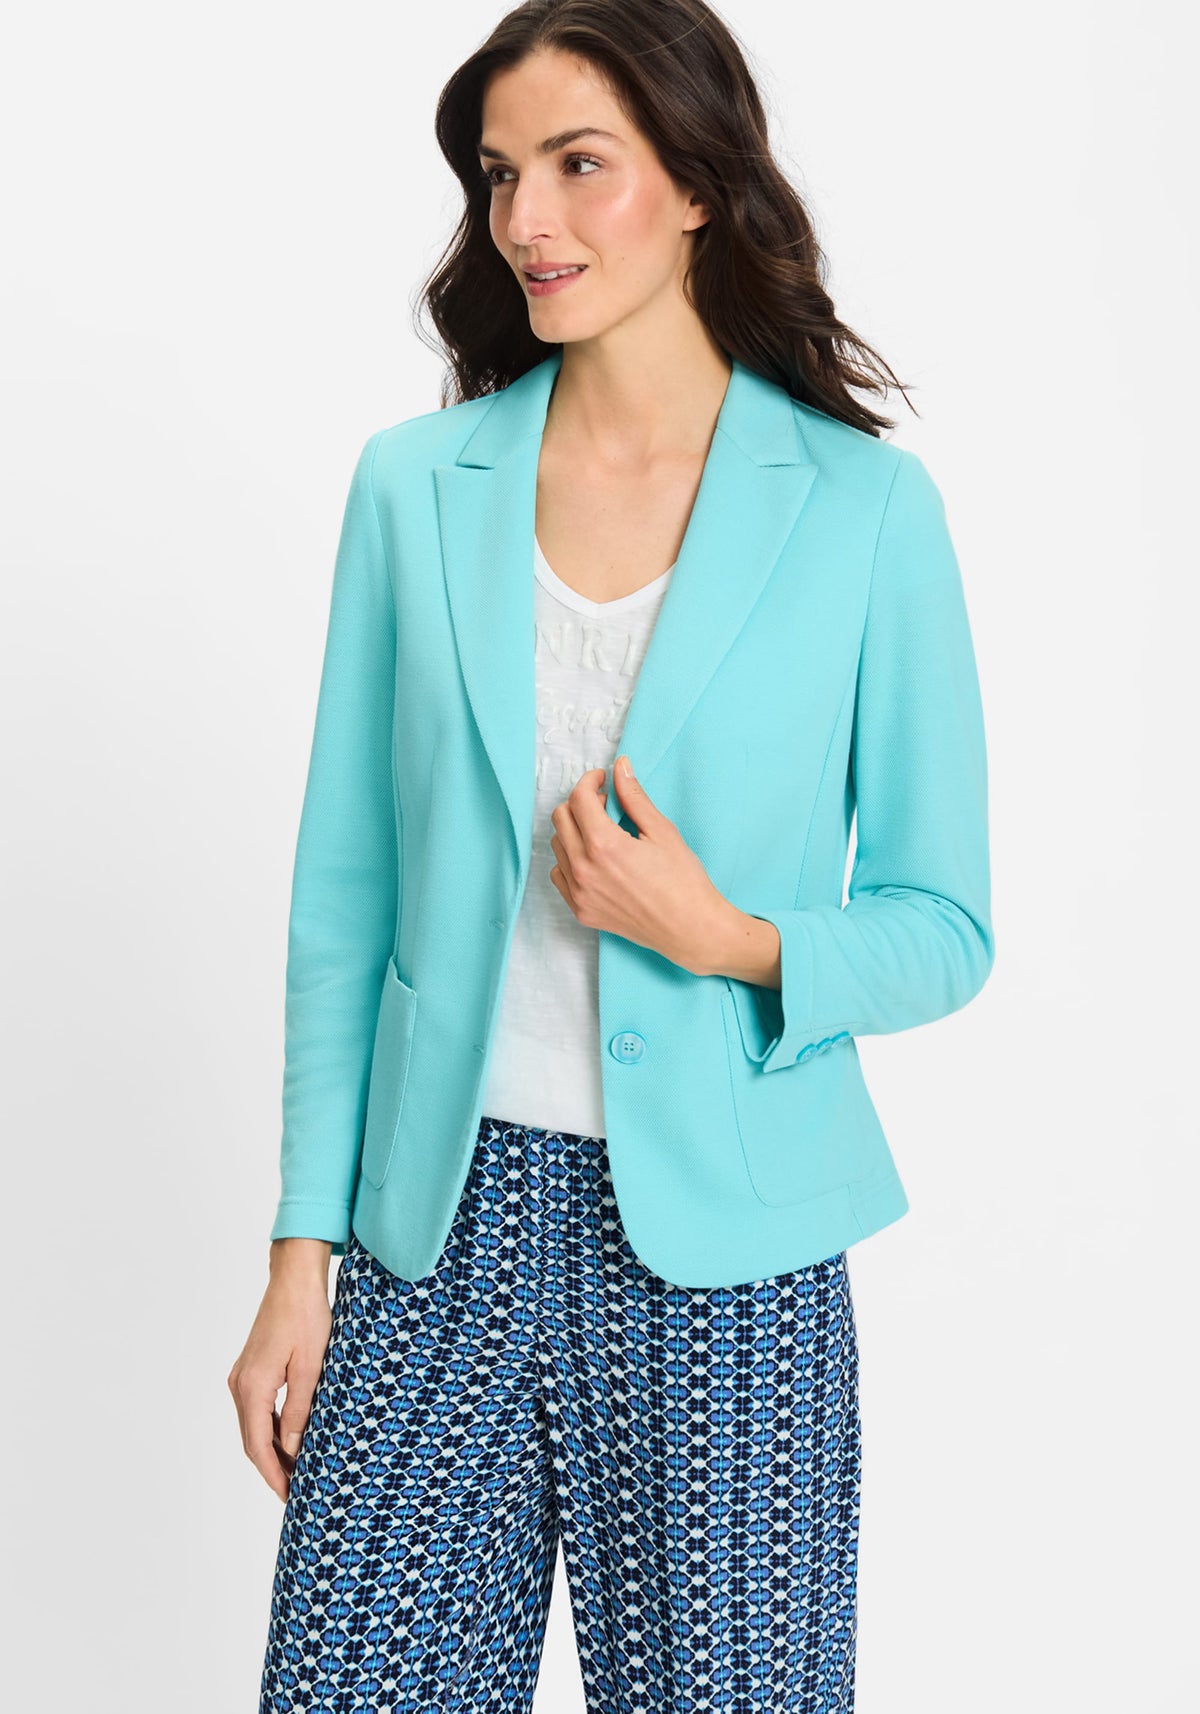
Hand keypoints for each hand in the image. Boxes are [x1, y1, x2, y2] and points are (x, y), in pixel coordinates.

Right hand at [227, 1241, 332, 1501]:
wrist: (294, 1279)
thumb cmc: (306, 1318)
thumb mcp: (311, 1368)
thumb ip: (299, 1412)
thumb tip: (290, 1450)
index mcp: (251, 1387)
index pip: (257, 1446)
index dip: (273, 1475)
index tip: (290, 1498)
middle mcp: (239, 1385)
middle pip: (252, 1440)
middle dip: (273, 1468)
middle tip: (297, 1493)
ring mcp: (242, 1376)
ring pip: (254, 1426)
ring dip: (272, 1449)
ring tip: (298, 1471)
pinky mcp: (251, 1368)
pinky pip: (258, 1409)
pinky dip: (271, 1429)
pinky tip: (290, 1439)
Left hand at [548, 754, 733, 975]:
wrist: (690, 929)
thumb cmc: (683, 882)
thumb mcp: (662, 831)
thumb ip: (634, 797)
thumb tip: (620, 767)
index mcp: (604, 846)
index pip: (579, 799)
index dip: (589, 781)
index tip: (602, 778)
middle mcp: (584, 870)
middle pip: (561, 819)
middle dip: (580, 802)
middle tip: (605, 803)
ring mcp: (579, 894)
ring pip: (558, 846)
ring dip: (574, 830)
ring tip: (602, 831)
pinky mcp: (581, 911)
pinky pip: (560, 876)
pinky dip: (570, 860)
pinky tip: (594, 859)